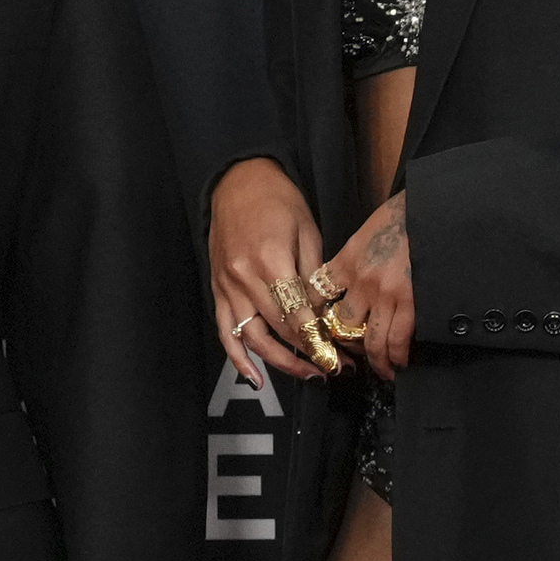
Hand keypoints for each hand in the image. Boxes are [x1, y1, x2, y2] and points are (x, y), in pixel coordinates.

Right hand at [210, 160, 344, 392]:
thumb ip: (314, 277)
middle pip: (279, 329)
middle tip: (336, 369)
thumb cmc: (279, 201)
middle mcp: (244, 278)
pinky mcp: (217, 290)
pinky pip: (225, 332)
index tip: (342, 355)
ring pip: (252, 338)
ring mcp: (227, 286)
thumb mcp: (308, 231)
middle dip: (309, 353)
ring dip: (280, 362)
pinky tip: (256, 378)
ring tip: (308, 375)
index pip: (298, 314)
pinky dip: (238, 359)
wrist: (238, 182)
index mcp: (270, 261)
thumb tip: (326, 316)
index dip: (320, 339)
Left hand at [320, 193, 416, 379]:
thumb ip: (354, 258)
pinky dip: (397, 357)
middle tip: (354, 357)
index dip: (317, 316)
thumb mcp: (367, 231)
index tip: (320, 329)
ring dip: (375, 360)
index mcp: (348, 262)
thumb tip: (347, 279)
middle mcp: (362, 283)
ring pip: (370, 341)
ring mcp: (387, 296)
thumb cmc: (403, 215)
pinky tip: (399, 363)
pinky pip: (398, 340)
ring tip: (381, 370)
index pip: (319, 296)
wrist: (434, 210)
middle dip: (347, 346)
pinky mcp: (412, 304)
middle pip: (343, 325)